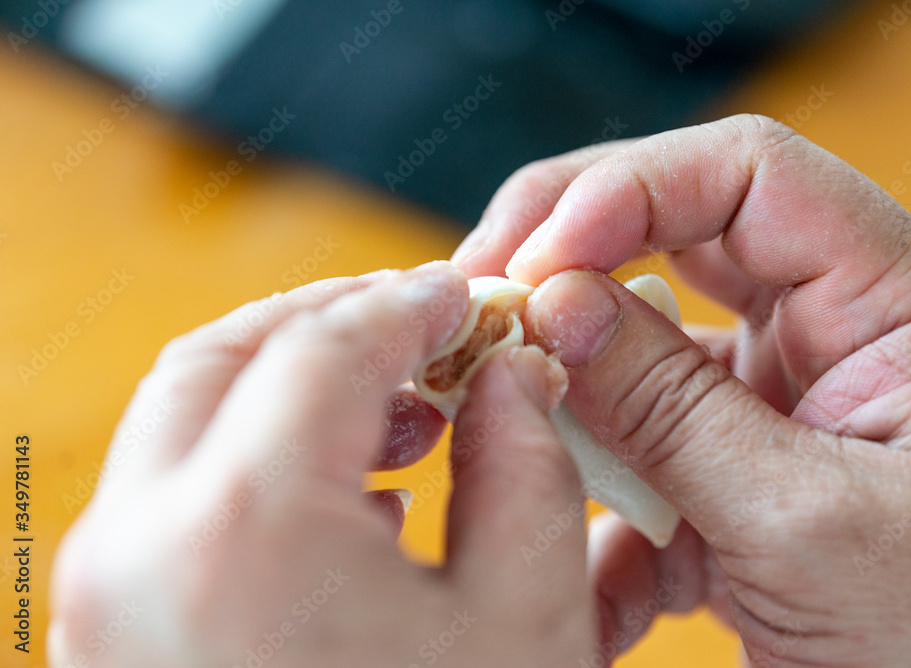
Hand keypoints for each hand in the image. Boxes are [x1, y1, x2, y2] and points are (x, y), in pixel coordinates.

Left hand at [48, 264, 595, 666]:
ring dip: (291, 382)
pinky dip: (257, 457)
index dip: (410, 304)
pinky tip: (352, 490)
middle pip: (225, 355)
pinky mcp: (113, 640)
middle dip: (332, 321)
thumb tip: (514, 374)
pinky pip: (175, 500)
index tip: (465, 299)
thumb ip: (525, 465)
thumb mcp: (525, 618)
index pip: (326, 344)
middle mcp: (140, 550)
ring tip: (402, 407)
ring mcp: (104, 601)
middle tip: (425, 327)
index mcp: (243, 530)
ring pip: (186, 420)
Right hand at [454, 115, 910, 665]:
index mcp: (893, 304)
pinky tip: (598, 590)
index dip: (630, 190)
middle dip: (568, 263)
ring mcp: (780, 399)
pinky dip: (604, 512)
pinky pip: (646, 452)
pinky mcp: (740, 468)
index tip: (535, 259)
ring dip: (574, 403)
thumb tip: (554, 306)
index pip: (751, 177)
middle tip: (480, 300)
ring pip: (644, 353)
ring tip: (511, 446)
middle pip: (678, 238)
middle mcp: (832, 332)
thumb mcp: (806, 522)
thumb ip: (672, 409)